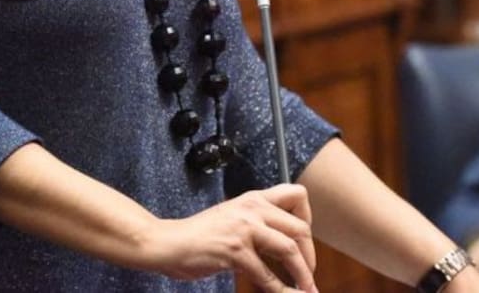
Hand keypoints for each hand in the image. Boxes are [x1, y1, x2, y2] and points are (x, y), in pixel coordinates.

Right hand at [150, 184, 317, 292]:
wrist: (168, 242)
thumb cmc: (200, 235)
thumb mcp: (234, 218)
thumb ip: (258, 224)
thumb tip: (286, 246)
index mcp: (254, 198)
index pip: (296, 195)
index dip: (308, 217)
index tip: (305, 240)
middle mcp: (253, 208)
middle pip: (300, 228)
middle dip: (310, 255)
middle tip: (308, 274)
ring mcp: (245, 228)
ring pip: (289, 249)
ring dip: (303, 274)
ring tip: (307, 290)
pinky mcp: (235, 251)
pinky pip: (266, 274)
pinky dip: (279, 290)